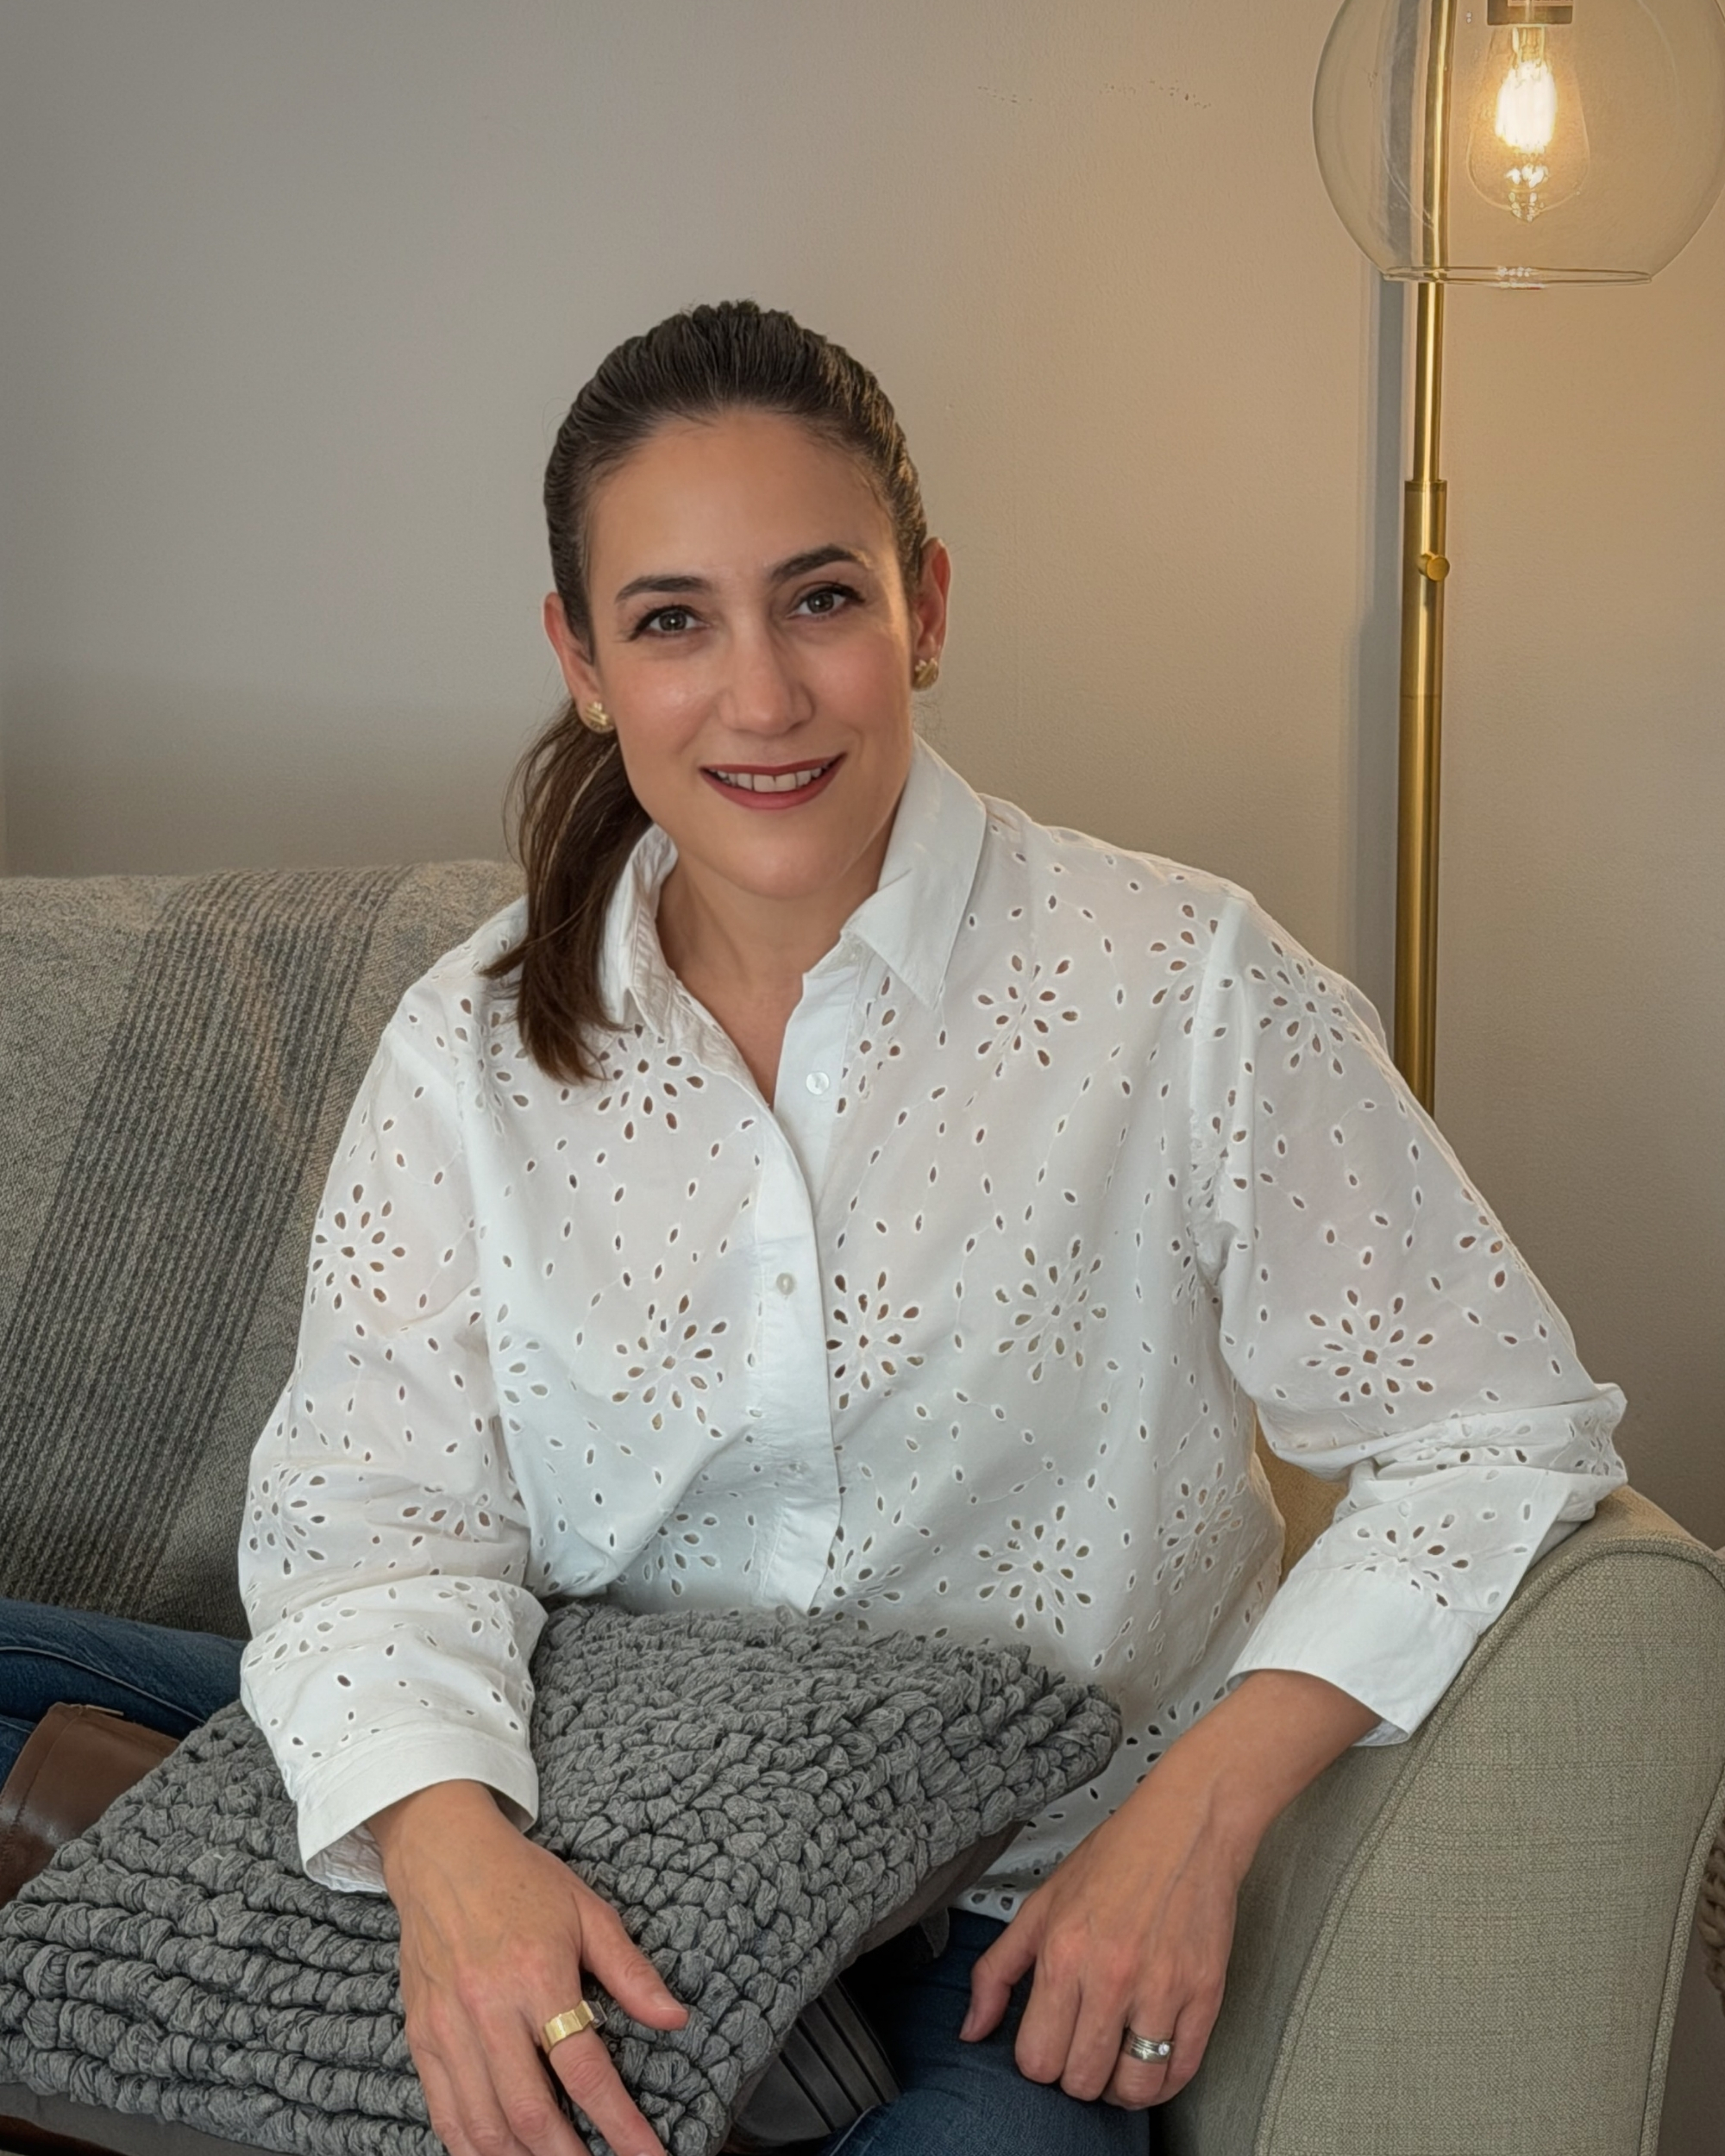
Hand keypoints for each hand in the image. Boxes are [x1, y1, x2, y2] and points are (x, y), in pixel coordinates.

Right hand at [371, 1780, 686, 2155]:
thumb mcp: (587, 1910)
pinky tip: (501, 2155)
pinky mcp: (421, 2038)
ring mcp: (448, 2029)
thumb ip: (630, 1970)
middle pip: (531, 2113)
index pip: (585, 2070)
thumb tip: (675, 2018)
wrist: (441, 1853)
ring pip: (484, 2126)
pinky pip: (445, 2115)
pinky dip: (473, 2148)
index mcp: (538, 1974)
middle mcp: (488, 2009)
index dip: (621, 2124)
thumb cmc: (520, 1879)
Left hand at [960, 1754, 1242, 2106]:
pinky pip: (1181, 2072)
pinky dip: (1163, 2082)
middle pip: (1082, 2081)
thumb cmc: (1117, 1858)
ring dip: (1119, 2088)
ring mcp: (1162, 1990)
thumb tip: (971, 2028)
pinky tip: (1151, 2061)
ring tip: (1115, 2063)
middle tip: (1080, 2050)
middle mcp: (1111, 1977)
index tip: (1047, 2045)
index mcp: (1064, 1953)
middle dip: (1075, 2076)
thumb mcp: (1040, 1905)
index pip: (1037, 2059)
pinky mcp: (1205, 1996)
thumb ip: (996, 1971)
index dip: (1037, 2061)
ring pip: (1133, 2089)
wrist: (1187, 1827)